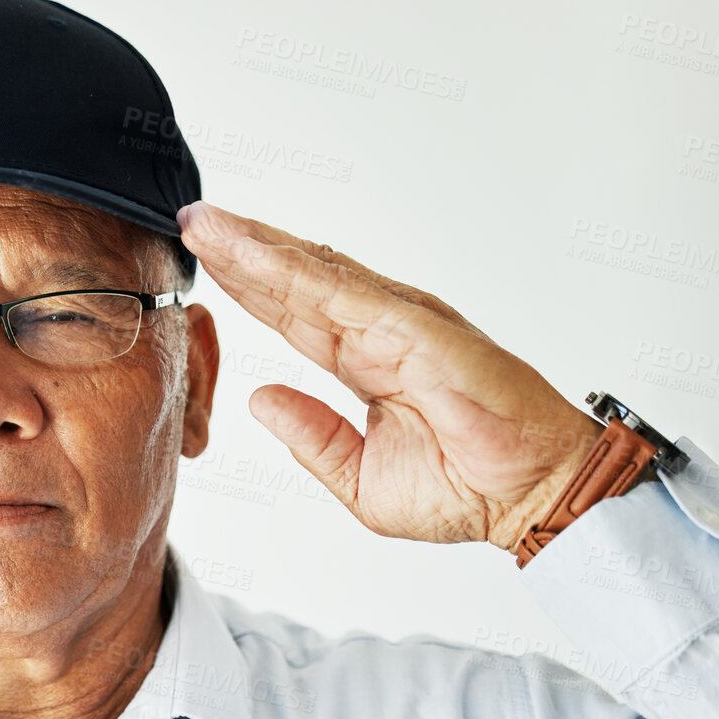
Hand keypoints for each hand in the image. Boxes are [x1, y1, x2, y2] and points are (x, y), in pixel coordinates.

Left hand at [176, 200, 602, 549]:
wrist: (528, 499)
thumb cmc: (466, 490)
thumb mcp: (361, 478)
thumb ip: (312, 438)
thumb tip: (260, 400)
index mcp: (368, 361)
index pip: (294, 315)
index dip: (247, 286)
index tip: (202, 259)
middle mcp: (381, 331)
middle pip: (295, 281)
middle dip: (241, 251)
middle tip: (191, 219)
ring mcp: (399, 323)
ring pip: (313, 274)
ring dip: (257, 247)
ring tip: (206, 222)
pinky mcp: (416, 328)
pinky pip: (342, 293)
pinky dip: (295, 270)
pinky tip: (254, 252)